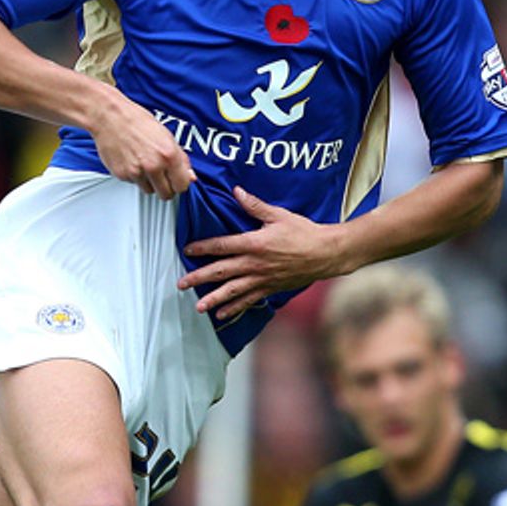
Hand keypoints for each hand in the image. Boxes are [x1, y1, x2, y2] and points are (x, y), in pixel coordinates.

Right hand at [90, 92, 194, 199]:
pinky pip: (133, 183)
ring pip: (149, 190)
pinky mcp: (122, 175)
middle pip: (166, 194)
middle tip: (161, 177)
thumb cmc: (137, 121)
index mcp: (168, 155)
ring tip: (144, 164)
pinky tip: (132, 161)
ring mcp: (136, 172)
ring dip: (149, 182)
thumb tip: (190, 176)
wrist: (110, 117)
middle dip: (165, 188)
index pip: (182, 186)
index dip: (180, 184)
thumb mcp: (166, 136)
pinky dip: (134, 176)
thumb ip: (181, 159)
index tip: (176, 181)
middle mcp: (153, 165)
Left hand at [176, 186, 343, 321]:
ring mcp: (262, 279)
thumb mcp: (278, 215)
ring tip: (198, 307)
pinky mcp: (270, 288)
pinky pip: (249, 300)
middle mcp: (254, 264)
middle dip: (199, 278)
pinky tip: (222, 314)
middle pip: (221, 271)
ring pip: (233, 291)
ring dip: (214, 299)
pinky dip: (235, 308)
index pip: (222, 245)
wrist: (326, 253)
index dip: (202, 247)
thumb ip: (254, 205)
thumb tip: (236, 191)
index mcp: (254, 243)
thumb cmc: (303, 231)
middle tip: (181, 284)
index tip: (187, 250)